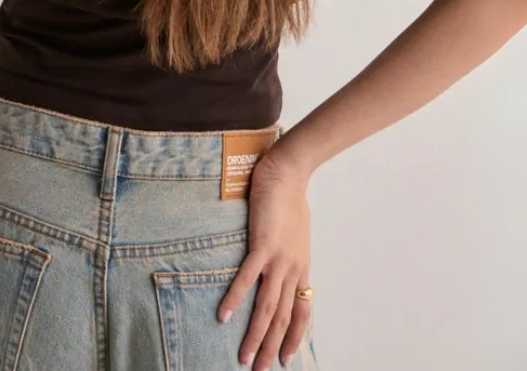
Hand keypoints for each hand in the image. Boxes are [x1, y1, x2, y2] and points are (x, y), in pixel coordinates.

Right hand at [217, 151, 313, 368]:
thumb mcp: (296, 232)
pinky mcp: (263, 244)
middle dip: (272, 347)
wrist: (288, 173)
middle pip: (283, 318)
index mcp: (300, 267)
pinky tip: (224, 315)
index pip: (302, 312)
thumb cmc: (290, 197)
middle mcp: (292, 269)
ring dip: (256, 335)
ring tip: (244, 357)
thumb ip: (289, 249)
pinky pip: (248, 277)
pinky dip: (236, 298)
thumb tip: (282, 256)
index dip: (294, 337)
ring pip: (268, 306)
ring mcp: (278, 258)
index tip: (286, 359)